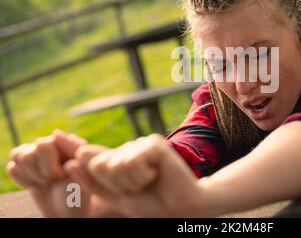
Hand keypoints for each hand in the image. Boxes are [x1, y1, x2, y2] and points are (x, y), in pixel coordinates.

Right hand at [6, 130, 104, 216]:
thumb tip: (55, 133)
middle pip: (30, 152)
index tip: (62, 178)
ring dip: (32, 175)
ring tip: (47, 181)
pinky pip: (12, 167)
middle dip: (40, 172)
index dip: (50, 167)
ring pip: (19, 155)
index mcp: (70, 142)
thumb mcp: (81, 174)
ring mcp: (39, 152)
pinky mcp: (26, 163)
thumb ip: (72, 152)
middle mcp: (54, 142)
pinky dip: (23, 179)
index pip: (45, 145)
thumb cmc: (78, 194)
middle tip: (54, 180)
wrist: (68, 211)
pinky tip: (37, 183)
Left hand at [66, 134, 205, 216]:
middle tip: (138, 188)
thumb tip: (69, 163)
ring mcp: (141, 143)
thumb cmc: (149, 204)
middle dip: (116, 185)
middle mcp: (129, 147)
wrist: (179, 209)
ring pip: (115, 165)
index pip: (90, 162)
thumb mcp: (113, 197)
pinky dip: (142, 177)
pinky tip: (156, 175)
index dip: (101, 181)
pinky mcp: (154, 144)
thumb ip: (90, 181)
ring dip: (131, 183)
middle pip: (99, 164)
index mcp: (118, 157)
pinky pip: (132, 162)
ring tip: (148, 182)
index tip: (122, 188)